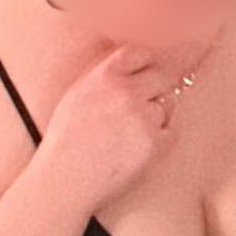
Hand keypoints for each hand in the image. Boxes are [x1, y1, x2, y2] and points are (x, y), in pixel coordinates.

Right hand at [41, 44, 180, 215]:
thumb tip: (132, 65)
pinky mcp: (155, 143)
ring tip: (128, 135)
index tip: (148, 70)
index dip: (147, 62)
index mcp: (104, 76)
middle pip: (162, 75)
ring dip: (155, 115)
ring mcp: (143, 118)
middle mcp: (126, 92)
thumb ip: (104, 76)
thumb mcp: (77, 95)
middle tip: (147, 103)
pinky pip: (170, 130)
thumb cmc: (65, 142)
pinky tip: (137, 148)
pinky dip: (160, 137)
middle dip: (159, 86)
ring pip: (166, 105)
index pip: (140, 53)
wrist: (64, 181)